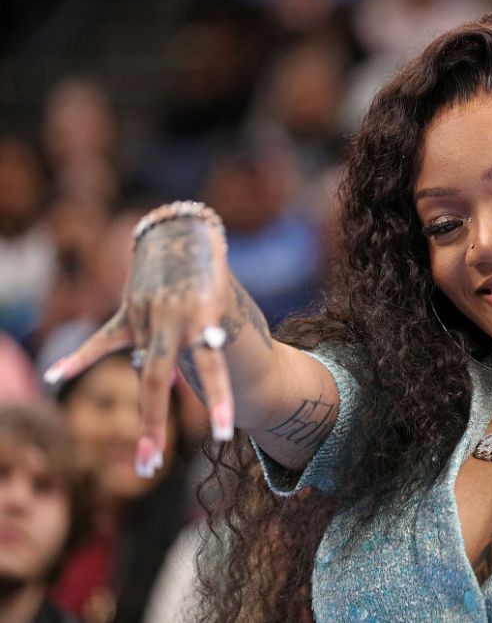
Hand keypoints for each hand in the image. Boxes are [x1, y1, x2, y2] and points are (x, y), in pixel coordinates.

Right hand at [44, 217, 234, 475]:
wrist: (185, 234)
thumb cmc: (210, 277)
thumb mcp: (221, 306)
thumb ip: (204, 342)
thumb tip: (179, 372)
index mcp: (206, 319)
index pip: (213, 365)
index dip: (218, 398)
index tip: (225, 434)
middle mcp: (174, 321)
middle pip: (158, 380)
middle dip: (158, 425)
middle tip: (152, 469)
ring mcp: (148, 317)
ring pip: (142, 371)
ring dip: (147, 414)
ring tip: (148, 459)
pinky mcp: (128, 311)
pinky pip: (103, 341)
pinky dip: (79, 359)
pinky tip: (53, 377)